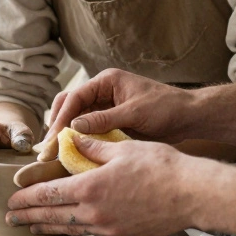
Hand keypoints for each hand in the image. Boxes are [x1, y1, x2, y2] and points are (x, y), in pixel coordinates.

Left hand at [7, 134, 200, 235]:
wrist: (192, 193)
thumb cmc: (161, 166)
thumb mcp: (122, 148)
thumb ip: (93, 146)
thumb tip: (72, 140)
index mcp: (90, 187)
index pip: (48, 195)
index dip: (26, 198)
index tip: (12, 200)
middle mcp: (95, 212)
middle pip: (52, 217)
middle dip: (28, 217)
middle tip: (11, 219)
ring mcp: (109, 227)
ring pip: (70, 228)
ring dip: (48, 227)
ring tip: (33, 227)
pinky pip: (91, 233)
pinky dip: (75, 230)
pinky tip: (71, 227)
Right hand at [37, 68, 198, 160]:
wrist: (189, 117)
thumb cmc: (166, 108)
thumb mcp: (134, 113)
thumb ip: (104, 120)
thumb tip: (74, 128)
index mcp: (106, 81)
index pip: (74, 98)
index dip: (61, 119)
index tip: (53, 139)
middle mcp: (102, 92)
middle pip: (69, 106)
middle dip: (57, 126)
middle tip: (47, 149)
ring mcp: (106, 107)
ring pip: (76, 119)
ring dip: (65, 135)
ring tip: (54, 155)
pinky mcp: (111, 121)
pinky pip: (89, 130)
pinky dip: (79, 141)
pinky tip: (72, 155)